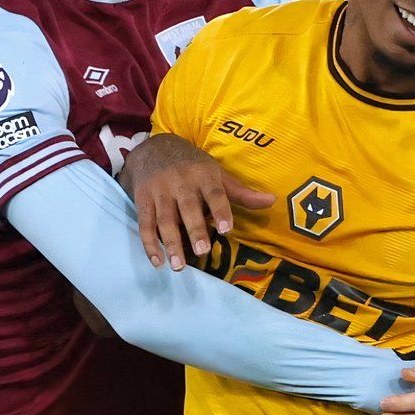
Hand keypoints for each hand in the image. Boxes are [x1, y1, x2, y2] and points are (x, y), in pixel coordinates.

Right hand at [124, 132, 270, 268]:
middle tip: (202, 251)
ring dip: (171, 243)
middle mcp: (180, 182)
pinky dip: (150, 244)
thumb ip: (241, 192)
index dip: (220, 210)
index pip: (214, 193)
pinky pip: (145, 224)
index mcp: (203, 175)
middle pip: (188, 208)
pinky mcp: (142, 200)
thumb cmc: (192, 166)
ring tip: (178, 266)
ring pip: (165, 219)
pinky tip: (158, 262)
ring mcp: (159, 191)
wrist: (154, 148)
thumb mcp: (217, 174)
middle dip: (194, 229)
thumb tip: (272, 201)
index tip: (226, 229)